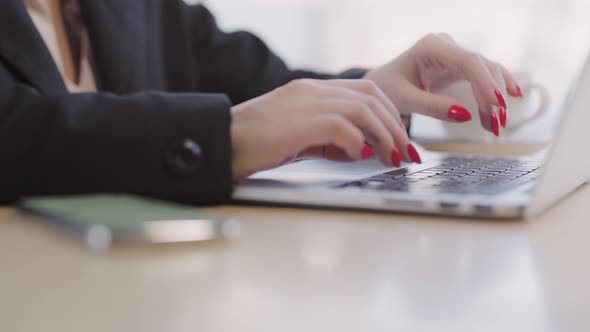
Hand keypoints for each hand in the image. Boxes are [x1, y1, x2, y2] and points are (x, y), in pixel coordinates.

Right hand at [231, 79, 419, 179]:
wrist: (222, 143)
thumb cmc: (255, 143)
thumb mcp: (299, 135)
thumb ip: (329, 136)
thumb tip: (361, 148)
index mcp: (311, 90)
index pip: (364, 90)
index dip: (388, 114)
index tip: (398, 137)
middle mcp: (311, 90)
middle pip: (371, 96)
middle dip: (394, 125)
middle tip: (403, 151)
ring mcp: (306, 103)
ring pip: (363, 109)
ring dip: (383, 134)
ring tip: (389, 157)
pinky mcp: (301, 122)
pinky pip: (343, 127)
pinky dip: (358, 143)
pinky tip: (358, 157)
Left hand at [365, 33, 522, 135]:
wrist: (380, 83)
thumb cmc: (386, 88)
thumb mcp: (405, 100)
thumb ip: (433, 107)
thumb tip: (466, 115)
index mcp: (430, 47)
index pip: (468, 61)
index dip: (486, 83)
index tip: (497, 105)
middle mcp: (446, 45)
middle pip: (481, 66)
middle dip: (493, 95)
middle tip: (497, 125)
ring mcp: (453, 53)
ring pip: (486, 71)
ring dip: (494, 98)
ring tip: (496, 126)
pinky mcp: (457, 65)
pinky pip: (482, 76)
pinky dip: (492, 91)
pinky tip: (510, 100)